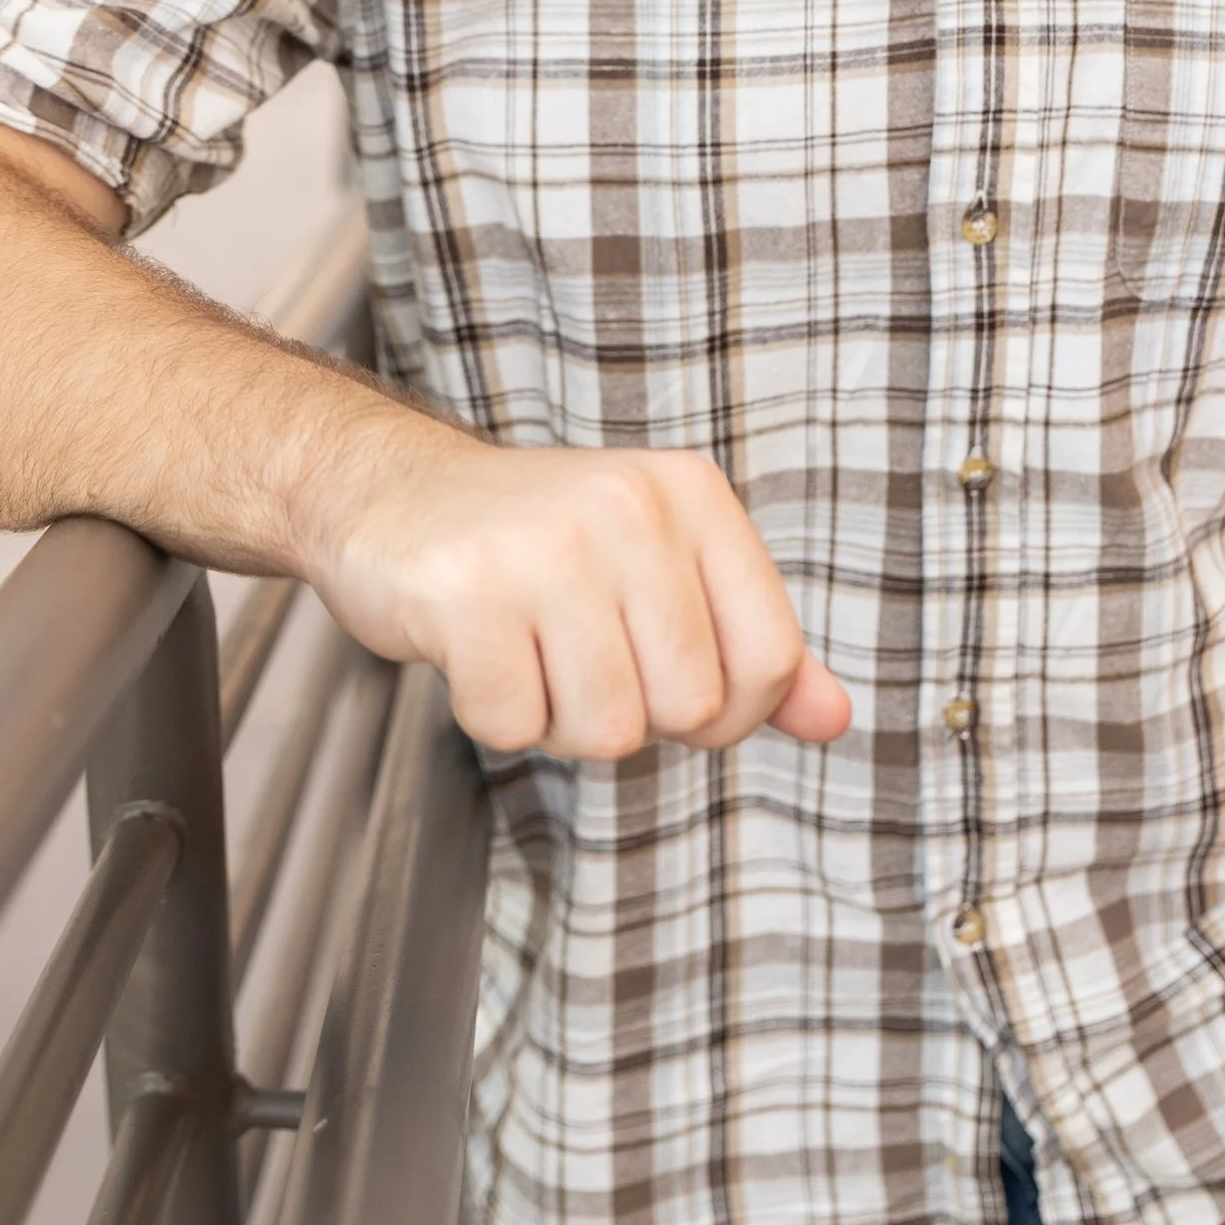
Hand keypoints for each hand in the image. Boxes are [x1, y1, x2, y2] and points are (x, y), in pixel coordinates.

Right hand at [311, 418, 853, 761]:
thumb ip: (749, 644)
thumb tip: (835, 718)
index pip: (770, 658)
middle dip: (632, 715)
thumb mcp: (660, 568)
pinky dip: (493, 714)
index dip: (730, 712)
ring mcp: (547, 546)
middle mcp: (630, 508)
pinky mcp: (466, 592)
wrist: (389, 493)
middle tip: (576, 655)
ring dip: (559, 720)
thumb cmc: (537, 546)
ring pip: (606, 731)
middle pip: (689, 708)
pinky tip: (476, 650)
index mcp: (693, 495)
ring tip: (528, 649)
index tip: (674, 689)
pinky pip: (514, 727)